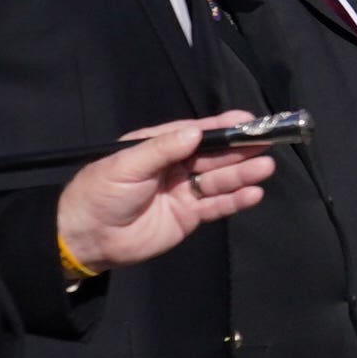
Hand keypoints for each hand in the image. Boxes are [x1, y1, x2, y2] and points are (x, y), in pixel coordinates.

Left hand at [59, 116, 275, 273]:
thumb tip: (196, 132)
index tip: (248, 120)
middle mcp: (173, 167)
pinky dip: (236, 200)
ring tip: (265, 167)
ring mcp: (183, 192)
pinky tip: (253, 193)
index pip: (194, 133)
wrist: (88, 238)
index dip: (221, 127)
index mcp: (156, 148)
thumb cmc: (101, 193)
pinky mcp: (189, 216)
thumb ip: (163, 148)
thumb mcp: (127, 165)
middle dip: (239, 149)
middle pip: (213, 156)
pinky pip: (217, 205)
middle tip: (268, 143)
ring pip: (219, 180)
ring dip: (242, 173)